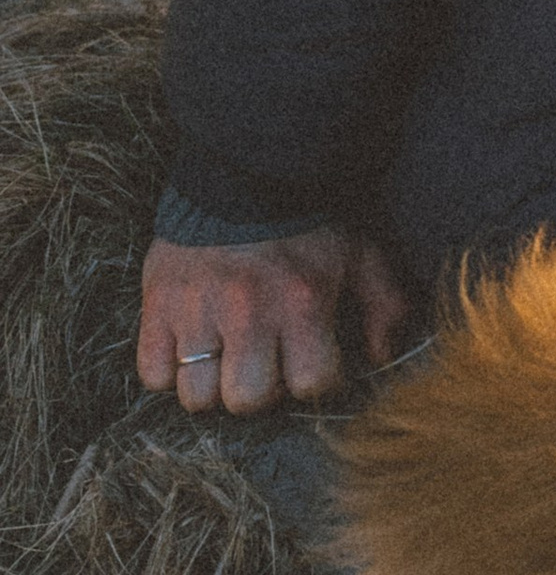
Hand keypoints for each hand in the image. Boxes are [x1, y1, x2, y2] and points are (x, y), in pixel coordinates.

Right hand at [137, 226, 414, 418]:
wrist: (242, 174)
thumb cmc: (306, 224)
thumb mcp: (360, 256)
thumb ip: (384, 306)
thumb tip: (381, 357)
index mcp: (302, 303)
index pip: (311, 384)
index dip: (317, 382)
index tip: (313, 365)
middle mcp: (247, 313)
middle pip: (247, 400)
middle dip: (259, 393)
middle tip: (262, 368)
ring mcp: (197, 311)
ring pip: (196, 395)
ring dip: (212, 387)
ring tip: (223, 361)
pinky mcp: (158, 304)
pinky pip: (152, 372)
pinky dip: (168, 370)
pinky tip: (190, 348)